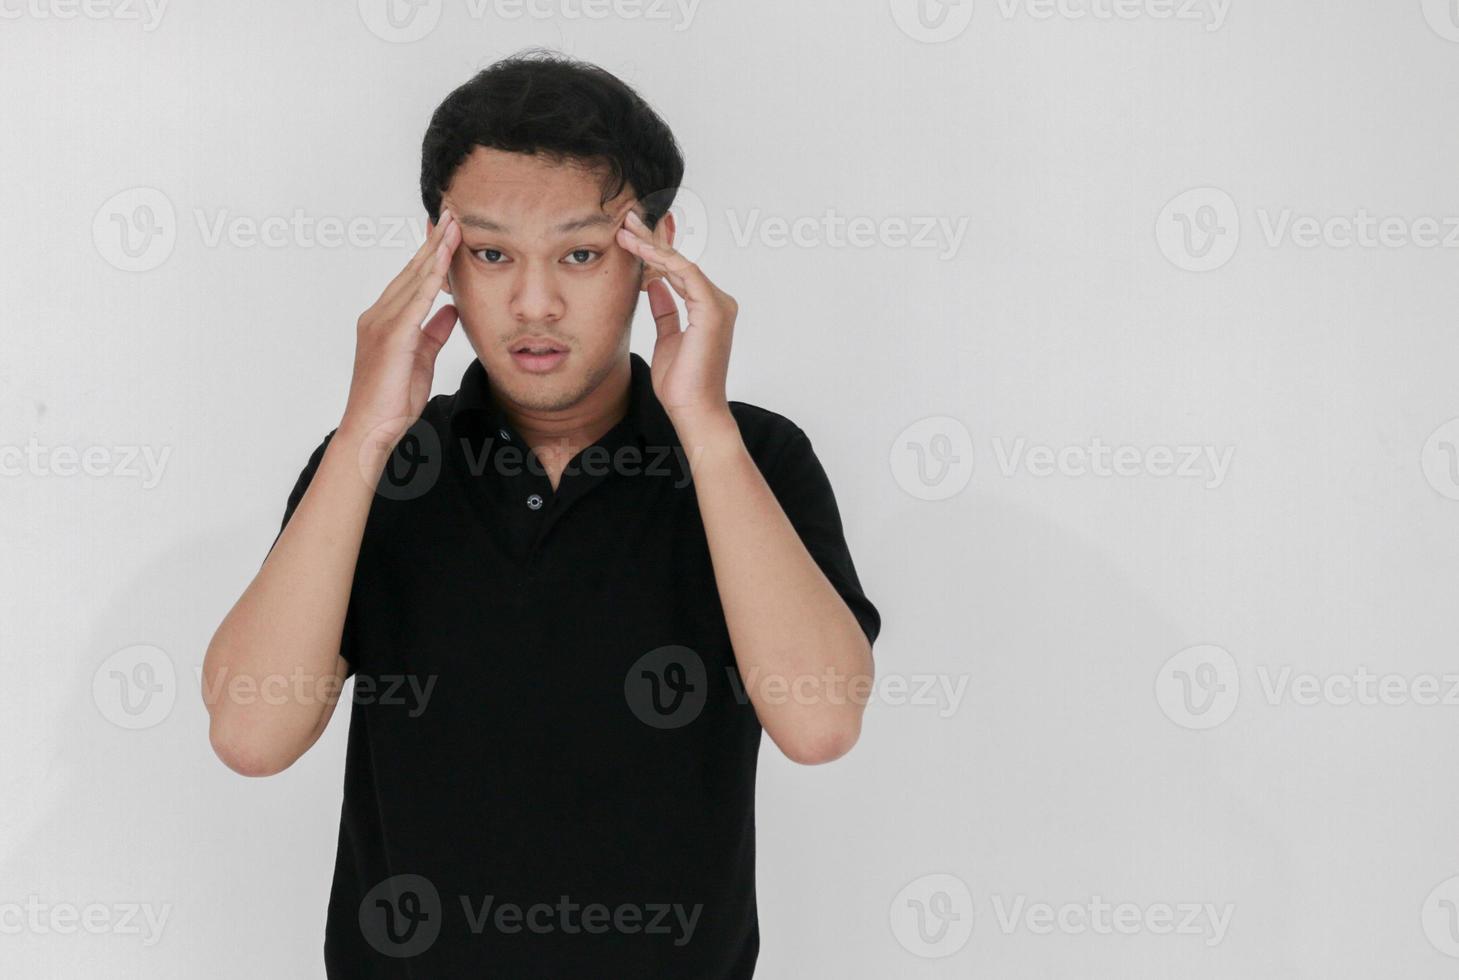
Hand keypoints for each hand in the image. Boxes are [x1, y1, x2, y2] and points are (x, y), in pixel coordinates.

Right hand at [342, 209, 460, 454]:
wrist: (371, 430)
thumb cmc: (392, 400)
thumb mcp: (421, 359)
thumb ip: (433, 332)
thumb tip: (451, 309)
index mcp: (385, 320)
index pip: (412, 279)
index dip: (431, 254)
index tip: (448, 230)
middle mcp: (378, 316)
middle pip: (411, 271)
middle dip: (433, 241)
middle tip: (452, 213)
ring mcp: (381, 325)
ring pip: (413, 280)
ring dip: (435, 251)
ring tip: (453, 226)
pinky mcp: (391, 339)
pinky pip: (414, 303)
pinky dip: (429, 279)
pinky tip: (443, 261)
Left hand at [616, 210, 735, 423]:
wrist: (693, 409)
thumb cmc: (681, 383)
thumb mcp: (666, 338)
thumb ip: (665, 309)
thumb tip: (654, 284)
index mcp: (708, 308)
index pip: (678, 270)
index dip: (653, 251)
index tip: (629, 237)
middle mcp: (717, 301)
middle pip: (680, 261)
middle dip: (651, 239)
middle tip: (627, 219)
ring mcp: (718, 304)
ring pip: (680, 263)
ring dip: (650, 244)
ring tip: (625, 229)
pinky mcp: (713, 309)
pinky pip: (684, 273)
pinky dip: (660, 259)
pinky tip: (638, 250)